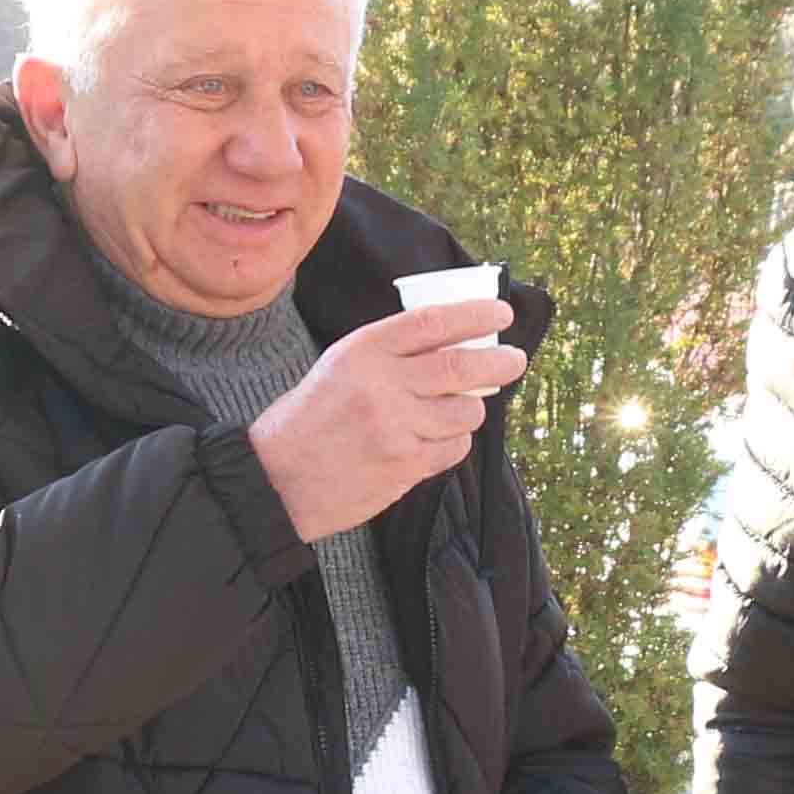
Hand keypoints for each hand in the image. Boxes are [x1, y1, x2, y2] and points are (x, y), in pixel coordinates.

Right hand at [247, 301, 527, 541]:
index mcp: (363, 351)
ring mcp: (396, 428)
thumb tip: (454, 340)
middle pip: (461, 365)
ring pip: (465, 410)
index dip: (475, 314)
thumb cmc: (311, 418)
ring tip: (459, 408)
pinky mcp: (404, 466)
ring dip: (472, 408)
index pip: (433, 322)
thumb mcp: (339, 366)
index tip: (502, 314)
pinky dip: (454, 442)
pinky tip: (436, 440)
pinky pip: (453, 448)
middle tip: (515, 360)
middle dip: (500, 361)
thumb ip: (389, 352)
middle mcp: (382, 385)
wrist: (278, 479)